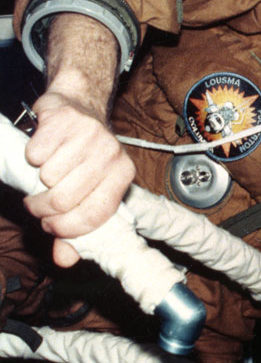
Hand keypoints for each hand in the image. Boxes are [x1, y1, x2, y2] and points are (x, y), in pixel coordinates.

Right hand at [23, 91, 135, 266]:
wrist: (77, 105)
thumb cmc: (82, 154)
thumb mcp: (88, 189)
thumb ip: (77, 227)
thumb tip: (65, 260)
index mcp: (123, 174)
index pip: (95, 215)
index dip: (66, 228)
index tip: (51, 226)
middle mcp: (112, 153)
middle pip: (64, 200)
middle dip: (42, 208)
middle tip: (38, 202)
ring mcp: (90, 134)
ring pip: (48, 178)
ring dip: (37, 180)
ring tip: (46, 171)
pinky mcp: (65, 120)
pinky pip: (35, 154)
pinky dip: (31, 156)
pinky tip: (44, 149)